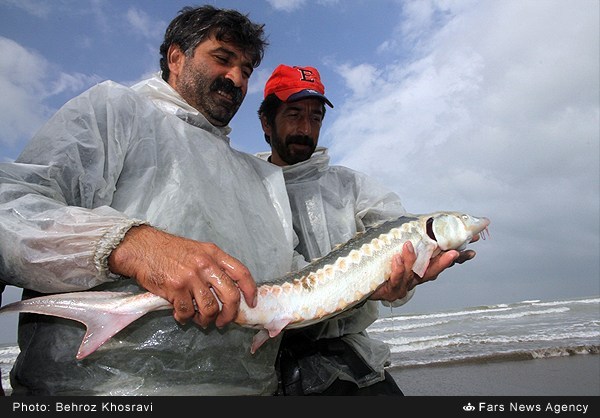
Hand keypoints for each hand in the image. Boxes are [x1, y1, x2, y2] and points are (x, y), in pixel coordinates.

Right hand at [108, 225, 256, 327]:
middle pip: (230, 295)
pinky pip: (186, 312)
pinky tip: (181, 316)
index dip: (250, 290)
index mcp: (214, 254)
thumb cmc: (169, 251)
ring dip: (206, 320)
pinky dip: (185, 318)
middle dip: (230, 313)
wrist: (142, 248)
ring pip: (210, 308)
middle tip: (224, 321)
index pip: (241, 272)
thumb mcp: (198, 250)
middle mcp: (205, 264)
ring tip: (201, 320)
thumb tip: (227, 291)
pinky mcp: (175, 288)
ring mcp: (191, 276)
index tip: (250, 302)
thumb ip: (213, 266)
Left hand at [369, 237, 477, 302]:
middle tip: (454, 253)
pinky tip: (397, 258)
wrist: (363, 279)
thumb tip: (425, 219)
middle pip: (433, 271)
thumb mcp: (399, 246)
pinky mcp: (390, 290)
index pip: (442, 262)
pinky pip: (396, 279)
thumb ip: (413, 237)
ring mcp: (403, 285)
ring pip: (412, 275)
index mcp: (421, 268)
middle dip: (444, 262)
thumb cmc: (383, 262)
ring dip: (412, 260)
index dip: (458, 258)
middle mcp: (415, 278)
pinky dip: (397, 269)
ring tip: (409, 246)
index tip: (471, 251)